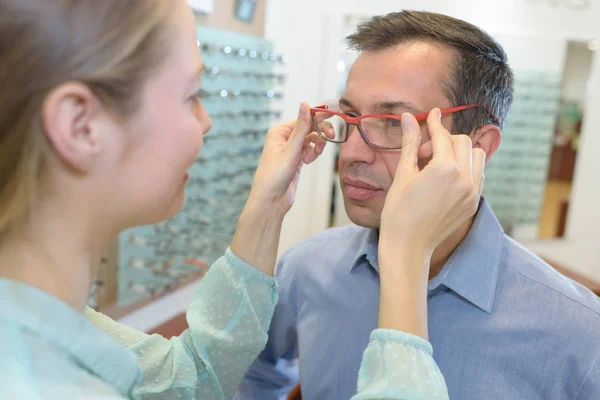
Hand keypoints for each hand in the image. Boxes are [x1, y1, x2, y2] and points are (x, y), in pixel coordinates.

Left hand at [246, 102, 326, 216]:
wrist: (271, 200)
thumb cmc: (275, 175)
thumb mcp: (291, 150)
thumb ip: (301, 127)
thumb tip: (304, 104)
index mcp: (279, 132)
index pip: (304, 118)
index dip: (319, 117)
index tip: (335, 115)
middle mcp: (284, 138)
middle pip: (309, 128)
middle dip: (320, 132)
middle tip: (332, 136)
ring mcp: (290, 150)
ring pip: (311, 140)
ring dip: (316, 146)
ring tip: (312, 157)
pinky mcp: (295, 160)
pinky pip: (309, 151)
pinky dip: (312, 154)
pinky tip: (308, 162)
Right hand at [380, 108, 485, 258]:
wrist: (408, 247)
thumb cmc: (399, 212)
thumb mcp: (403, 174)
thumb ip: (410, 143)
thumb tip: (409, 117)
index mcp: (445, 169)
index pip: (443, 136)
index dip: (435, 123)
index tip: (432, 114)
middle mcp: (465, 179)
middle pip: (462, 142)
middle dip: (445, 141)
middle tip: (424, 154)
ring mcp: (472, 193)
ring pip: (476, 156)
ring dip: (459, 153)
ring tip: (437, 166)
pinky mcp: (473, 204)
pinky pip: (478, 176)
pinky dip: (466, 169)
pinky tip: (445, 179)